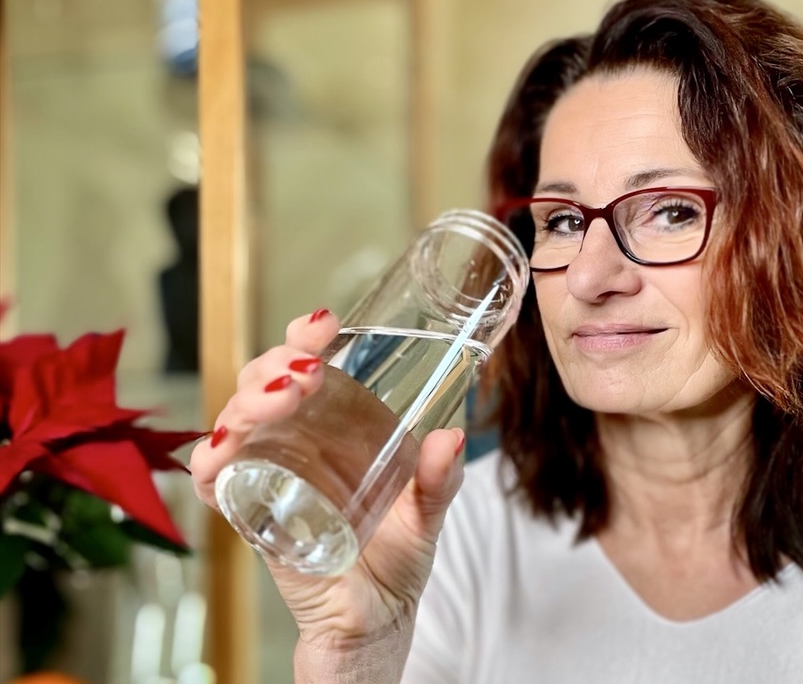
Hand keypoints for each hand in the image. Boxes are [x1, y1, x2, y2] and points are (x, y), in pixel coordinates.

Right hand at [189, 309, 465, 654]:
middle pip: (263, 382)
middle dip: (274, 365)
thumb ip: (439, 479)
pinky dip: (210, 464)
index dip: (305, 336)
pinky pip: (214, 483)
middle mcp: (297, 439)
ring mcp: (269, 472)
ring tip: (280, 400)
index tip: (324, 325)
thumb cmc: (397, 556)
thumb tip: (451, 437)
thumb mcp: (428, 512)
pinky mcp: (250, 513)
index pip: (308, 362)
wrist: (375, 619)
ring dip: (247, 402)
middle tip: (303, 375)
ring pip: (235, 420)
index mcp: (337, 423)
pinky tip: (222, 452)